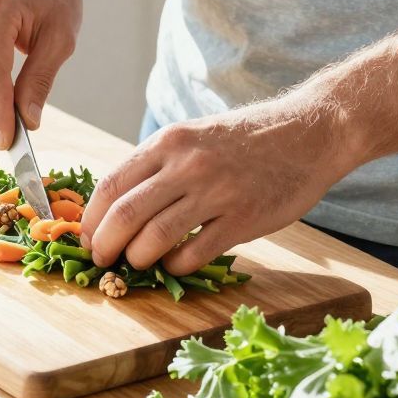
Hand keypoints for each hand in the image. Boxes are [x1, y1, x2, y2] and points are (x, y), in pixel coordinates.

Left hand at [80, 97, 358, 275]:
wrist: (309, 132)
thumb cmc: (248, 138)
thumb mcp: (195, 137)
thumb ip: (159, 166)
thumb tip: (118, 207)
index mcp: (169, 142)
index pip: (111, 185)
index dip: (92, 219)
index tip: (88, 237)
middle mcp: (187, 165)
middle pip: (125, 215)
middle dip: (105, 245)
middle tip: (103, 259)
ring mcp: (216, 192)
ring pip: (154, 238)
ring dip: (138, 260)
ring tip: (137, 265)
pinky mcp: (243, 218)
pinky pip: (194, 253)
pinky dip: (177, 266)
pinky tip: (177, 264)